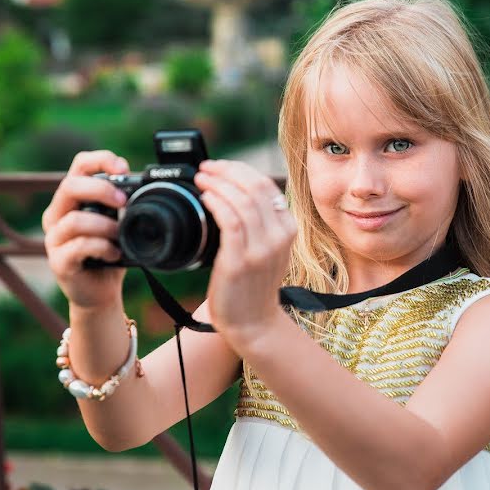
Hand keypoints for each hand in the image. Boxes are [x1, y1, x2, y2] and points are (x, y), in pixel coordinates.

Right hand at [42, 150, 129, 309]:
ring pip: (74, 220)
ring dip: (105, 225)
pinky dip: (102, 247)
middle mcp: (57, 215)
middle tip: (124, 202)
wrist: (101, 292)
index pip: (79, 165)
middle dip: (101, 189)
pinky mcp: (59, 262)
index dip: (101, 160)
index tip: (123, 168)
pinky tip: (114, 253)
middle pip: (70, 186)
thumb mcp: (119, 223)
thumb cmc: (109, 254)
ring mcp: (54, 239)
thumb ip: (122, 205)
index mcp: (72, 200)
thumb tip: (142, 186)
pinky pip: (79, 247)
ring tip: (120, 234)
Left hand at [194, 159, 297, 349]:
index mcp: (287, 229)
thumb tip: (235, 190)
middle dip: (227, 171)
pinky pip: (230, 222)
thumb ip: (260, 222)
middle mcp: (278, 237)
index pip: (266, 186)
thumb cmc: (253, 285)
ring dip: (218, 184)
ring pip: (242, 202)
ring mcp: (261, 250)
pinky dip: (216, 204)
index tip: (220, 166)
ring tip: (202, 179)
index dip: (240, 170)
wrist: (253, 323)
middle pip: (255, 188)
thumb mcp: (268, 249)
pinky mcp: (240, 262)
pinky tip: (205, 198)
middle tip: (206, 167)